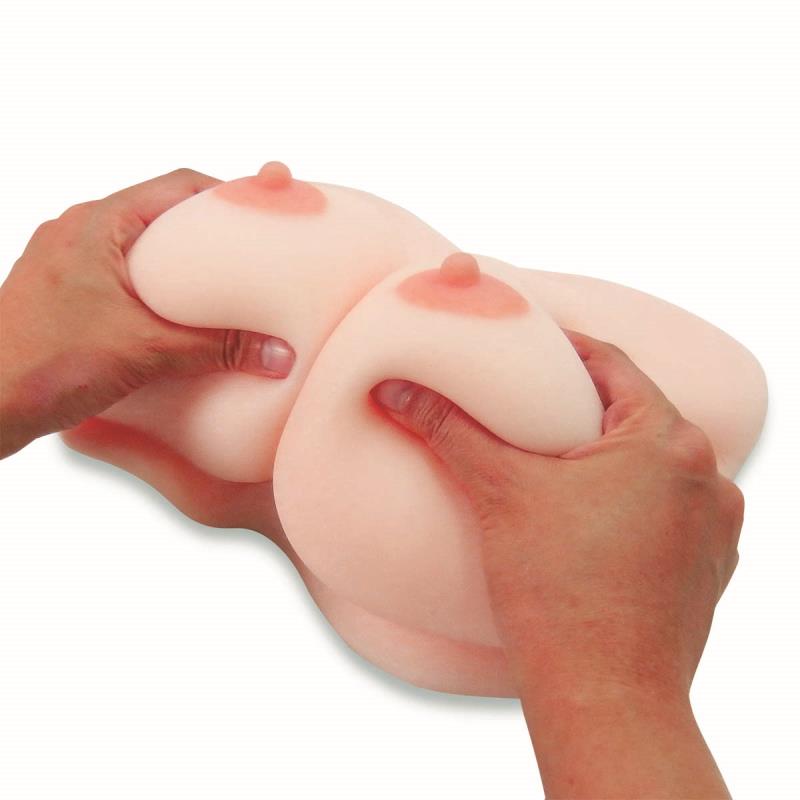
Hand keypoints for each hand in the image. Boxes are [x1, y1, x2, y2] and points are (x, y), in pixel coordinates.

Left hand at [0, 169, 294, 457]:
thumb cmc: (44, 366)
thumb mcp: (146, 352)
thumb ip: (216, 348)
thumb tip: (279, 354)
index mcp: (96, 224)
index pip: (177, 185)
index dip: (228, 192)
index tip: (264, 210)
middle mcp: (76, 231)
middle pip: (158, 212)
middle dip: (206, 229)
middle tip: (248, 250)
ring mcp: (63, 261)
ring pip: (135, 245)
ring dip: (176, 261)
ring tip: (216, 286)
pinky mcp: (58, 291)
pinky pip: (116, 273)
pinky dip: (150, 286)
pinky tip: (171, 318)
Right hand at [372, 331, 742, 798]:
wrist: (604, 699)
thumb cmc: (559, 595)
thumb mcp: (498, 494)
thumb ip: (448, 430)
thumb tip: (396, 388)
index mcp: (668, 441)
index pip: (612, 364)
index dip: (565, 349)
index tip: (529, 347)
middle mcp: (707, 478)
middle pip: (634, 414)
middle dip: (581, 406)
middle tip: (532, 404)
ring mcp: (712, 528)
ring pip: (652, 465)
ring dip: (607, 457)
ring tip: (556, 462)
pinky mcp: (704, 569)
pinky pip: (665, 511)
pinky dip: (628, 501)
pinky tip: (587, 517)